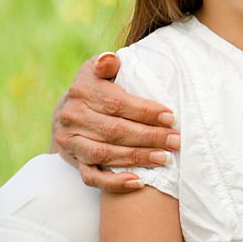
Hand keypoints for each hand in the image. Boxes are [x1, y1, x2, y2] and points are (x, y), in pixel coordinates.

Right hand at [52, 52, 178, 191]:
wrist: (67, 112)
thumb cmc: (96, 87)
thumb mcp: (98, 69)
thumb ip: (106, 64)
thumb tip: (111, 59)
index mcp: (81, 90)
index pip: (116, 104)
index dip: (145, 112)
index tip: (171, 117)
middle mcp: (71, 116)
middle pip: (114, 131)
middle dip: (148, 137)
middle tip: (175, 140)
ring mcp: (70, 141)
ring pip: (105, 154)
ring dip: (137, 158)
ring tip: (165, 158)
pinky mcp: (72, 161)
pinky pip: (91, 177)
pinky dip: (114, 183)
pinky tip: (139, 182)